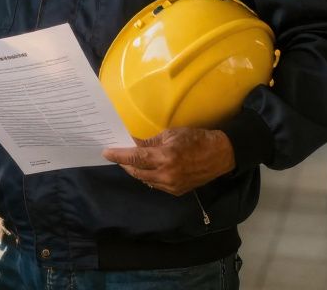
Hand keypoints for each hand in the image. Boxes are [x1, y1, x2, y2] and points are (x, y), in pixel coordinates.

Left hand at [102, 128, 235, 196]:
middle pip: (136, 172)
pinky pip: (155, 184)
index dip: (119, 156)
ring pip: (144, 180)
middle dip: (125, 163)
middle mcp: (166, 175)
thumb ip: (150, 142)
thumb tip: (132, 143)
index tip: (106, 153)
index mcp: (165, 157)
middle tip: (117, 155)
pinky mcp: (176, 191)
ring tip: (130, 161)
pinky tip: (146, 169)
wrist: (220, 155)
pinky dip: (147, 176)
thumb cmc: (196, 139)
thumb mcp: (171, 134)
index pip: (135, 158)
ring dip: (135, 171)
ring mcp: (171, 185)